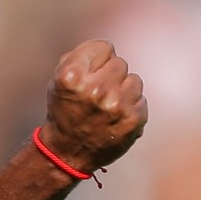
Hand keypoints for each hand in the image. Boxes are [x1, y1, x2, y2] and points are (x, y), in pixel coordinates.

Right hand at [39, 39, 147, 172]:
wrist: (67, 152)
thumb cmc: (64, 109)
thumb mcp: (59, 79)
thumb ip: (82, 57)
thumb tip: (109, 49)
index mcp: (72, 76)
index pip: (104, 47)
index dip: (98, 59)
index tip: (92, 72)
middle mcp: (94, 89)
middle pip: (120, 62)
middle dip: (111, 75)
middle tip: (99, 93)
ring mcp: (116, 105)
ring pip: (134, 79)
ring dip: (123, 90)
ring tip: (108, 105)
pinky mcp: (133, 120)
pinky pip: (141, 98)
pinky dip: (131, 107)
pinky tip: (117, 117)